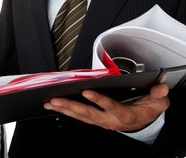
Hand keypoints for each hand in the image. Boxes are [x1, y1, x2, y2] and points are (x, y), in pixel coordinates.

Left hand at [44, 83, 169, 131]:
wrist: (144, 122)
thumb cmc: (147, 109)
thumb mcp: (158, 102)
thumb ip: (158, 95)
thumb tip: (160, 87)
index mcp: (125, 115)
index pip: (110, 107)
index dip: (98, 100)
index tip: (86, 92)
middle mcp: (110, 120)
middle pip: (88, 114)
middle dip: (70, 106)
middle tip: (56, 100)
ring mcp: (101, 121)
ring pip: (80, 116)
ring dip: (64, 109)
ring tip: (50, 103)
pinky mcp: (95, 120)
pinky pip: (79, 117)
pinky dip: (66, 111)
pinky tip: (55, 106)